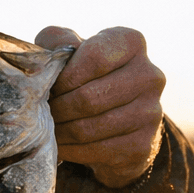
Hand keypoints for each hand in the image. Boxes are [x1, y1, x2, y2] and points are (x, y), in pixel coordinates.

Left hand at [36, 26, 164, 187]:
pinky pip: (96, 151)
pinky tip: (61, 144)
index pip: (94, 57)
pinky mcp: (143, 144)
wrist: (116, 117)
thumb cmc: (85, 75)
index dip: (64, 76)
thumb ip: (57, 42)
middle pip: (89, 97)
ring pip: (89, 127)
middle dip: (57, 108)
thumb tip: (50, 57)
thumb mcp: (70, 50)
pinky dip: (71, 150)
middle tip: (42, 113)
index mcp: (132, 43)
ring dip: (60, 131)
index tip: (49, 87)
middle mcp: (150, 75)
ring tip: (48, 128)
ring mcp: (151, 112)